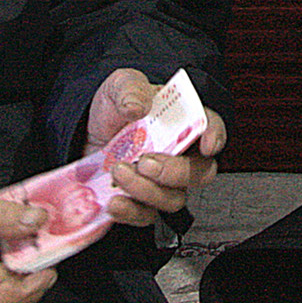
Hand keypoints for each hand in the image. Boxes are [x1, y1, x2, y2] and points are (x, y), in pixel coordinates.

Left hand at [82, 66, 227, 226]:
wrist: (86, 135)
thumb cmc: (114, 111)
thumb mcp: (119, 86)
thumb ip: (130, 89)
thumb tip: (137, 105)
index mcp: (182, 122)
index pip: (211, 128)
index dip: (214, 136)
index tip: (206, 144)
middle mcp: (179, 155)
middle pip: (200, 173)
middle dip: (175, 172)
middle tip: (145, 162)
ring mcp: (163, 182)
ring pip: (173, 199)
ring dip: (146, 190)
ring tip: (119, 171)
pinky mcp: (142, 202)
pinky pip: (146, 216)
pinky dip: (130, 211)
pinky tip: (114, 201)